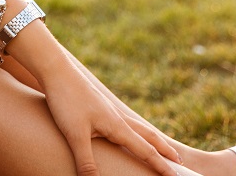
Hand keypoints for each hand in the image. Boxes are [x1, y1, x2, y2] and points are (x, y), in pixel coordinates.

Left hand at [40, 56, 181, 175]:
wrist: (56, 70)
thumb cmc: (66, 100)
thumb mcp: (74, 135)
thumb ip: (86, 161)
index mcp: (117, 126)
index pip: (145, 150)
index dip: (160, 165)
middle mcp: (118, 117)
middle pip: (147, 136)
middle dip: (163, 150)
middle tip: (179, 161)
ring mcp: (108, 110)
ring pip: (137, 126)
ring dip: (151, 138)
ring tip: (158, 145)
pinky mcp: (98, 105)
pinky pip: (123, 120)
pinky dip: (133, 129)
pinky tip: (124, 128)